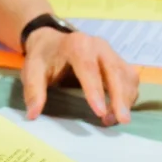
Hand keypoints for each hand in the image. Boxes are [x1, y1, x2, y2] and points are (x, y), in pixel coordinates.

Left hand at [21, 29, 138, 124]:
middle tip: (121, 120)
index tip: (99, 112)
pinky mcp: (118, 61)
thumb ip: (33, 90)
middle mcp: (98, 45)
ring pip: (126, 75)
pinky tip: (120, 111)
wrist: (51, 41)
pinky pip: (129, 78)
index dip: (95, 90)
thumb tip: (33, 114)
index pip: (89, 68)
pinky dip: (129, 95)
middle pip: (115, 71)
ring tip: (116, 120)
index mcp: (77, 44)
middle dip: (120, 97)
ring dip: (126, 99)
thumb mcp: (32, 70)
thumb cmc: (43, 56)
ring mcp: (111, 52)